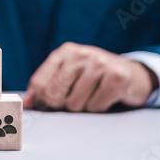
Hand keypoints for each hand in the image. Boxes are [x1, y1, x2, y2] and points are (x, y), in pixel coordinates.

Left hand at [23, 42, 157, 112]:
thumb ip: (46, 87)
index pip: (39, 83)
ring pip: (74, 104)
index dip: (41, 100)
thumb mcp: (69, 75)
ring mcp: (99, 63)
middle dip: (62, 105)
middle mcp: (80, 54)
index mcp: (64, 52)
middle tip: (75, 99)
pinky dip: (100, 107)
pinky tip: (107, 95)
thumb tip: (26, 104)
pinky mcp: (116, 76)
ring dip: (84, 106)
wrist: (133, 74)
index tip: (48, 105)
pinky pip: (95, 107)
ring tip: (94, 94)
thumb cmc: (95, 77)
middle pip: (54, 95)